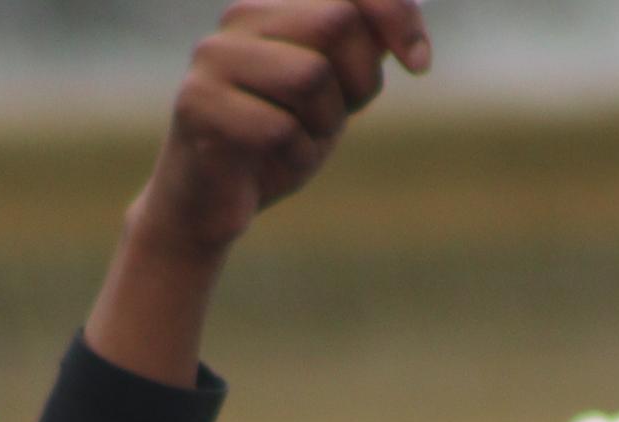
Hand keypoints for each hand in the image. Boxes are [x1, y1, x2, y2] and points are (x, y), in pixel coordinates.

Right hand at [88, 0, 429, 384]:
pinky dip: (295, 157)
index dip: (396, 13)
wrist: (208, 204)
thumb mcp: (334, 92)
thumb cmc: (277, 144)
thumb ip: (364, 49)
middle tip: (339, 118)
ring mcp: (213, 59)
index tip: (420, 63)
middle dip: (358, 80)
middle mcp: (239, 19)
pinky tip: (269, 164)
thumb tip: (412, 10)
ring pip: (310, 76)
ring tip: (297, 140)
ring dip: (323, 125)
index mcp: (274, 7)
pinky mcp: (198, 105)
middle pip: (335, 22)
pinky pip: (280, 129)